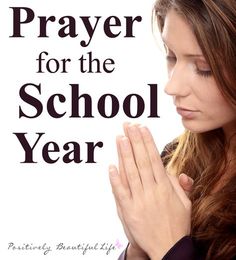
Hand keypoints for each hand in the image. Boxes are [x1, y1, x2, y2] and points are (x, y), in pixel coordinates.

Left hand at [109, 124, 191, 258]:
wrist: (168, 248)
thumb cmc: (177, 225)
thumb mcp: (185, 203)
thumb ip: (179, 185)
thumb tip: (177, 172)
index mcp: (165, 187)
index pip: (153, 158)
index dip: (147, 142)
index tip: (142, 128)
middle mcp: (151, 190)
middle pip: (141, 160)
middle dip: (134, 141)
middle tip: (128, 126)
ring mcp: (139, 199)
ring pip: (130, 172)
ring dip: (125, 154)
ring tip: (120, 138)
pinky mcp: (129, 210)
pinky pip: (120, 192)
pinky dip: (115, 179)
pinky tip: (111, 166)